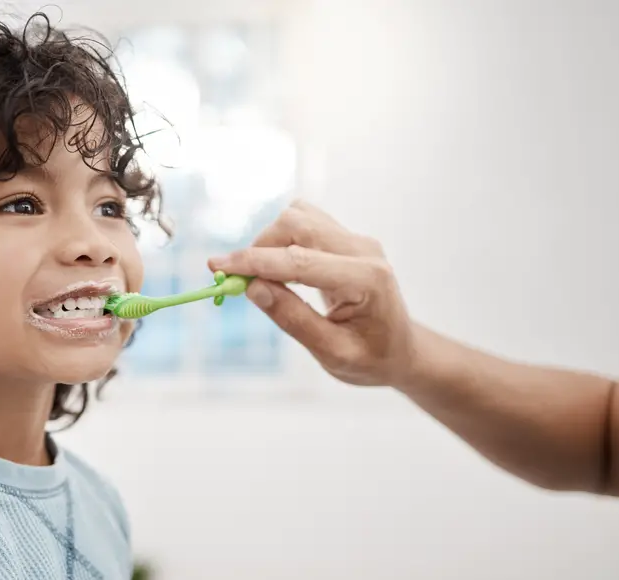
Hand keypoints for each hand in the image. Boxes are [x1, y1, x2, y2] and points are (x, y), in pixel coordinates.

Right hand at [208, 200, 418, 386]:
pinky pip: (305, 223)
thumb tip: (252, 288)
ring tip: (264, 279)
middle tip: (238, 282)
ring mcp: (357, 240)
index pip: (298, 261)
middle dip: (259, 249)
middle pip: (296, 224)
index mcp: (366, 280)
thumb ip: (293, 319)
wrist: (401, 349)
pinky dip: (282, 241)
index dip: (253, 262)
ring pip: (298, 217)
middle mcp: (363, 250)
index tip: (217, 267)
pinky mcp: (346, 239)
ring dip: (270, 243)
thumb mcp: (332, 353)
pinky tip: (280, 270)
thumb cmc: (371, 358)